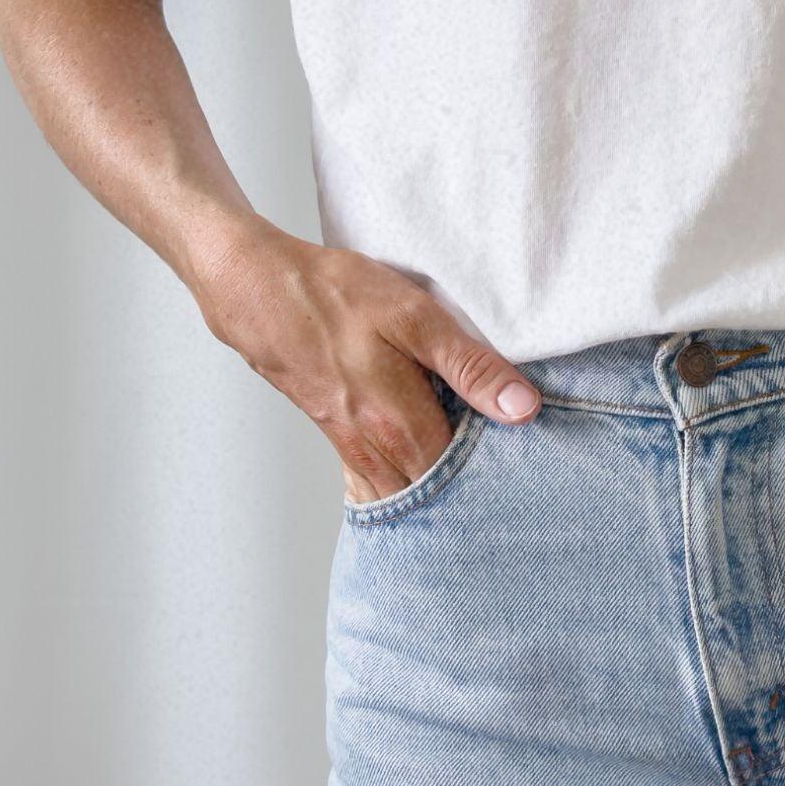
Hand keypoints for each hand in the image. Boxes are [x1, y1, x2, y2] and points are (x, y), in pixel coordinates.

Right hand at [187, 220, 541, 503]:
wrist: (256, 291)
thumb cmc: (334, 295)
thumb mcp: (415, 317)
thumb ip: (470, 366)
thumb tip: (523, 408)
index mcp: (399, 423)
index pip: (463, 477)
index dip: (499, 477)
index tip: (528, 469)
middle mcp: (373, 446)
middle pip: (432, 493)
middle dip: (469, 494)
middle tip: (507, 485)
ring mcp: (350, 443)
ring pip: (400, 492)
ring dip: (434, 493)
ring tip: (474, 484)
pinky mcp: (335, 431)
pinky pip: (372, 479)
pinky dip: (399, 483)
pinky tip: (419, 472)